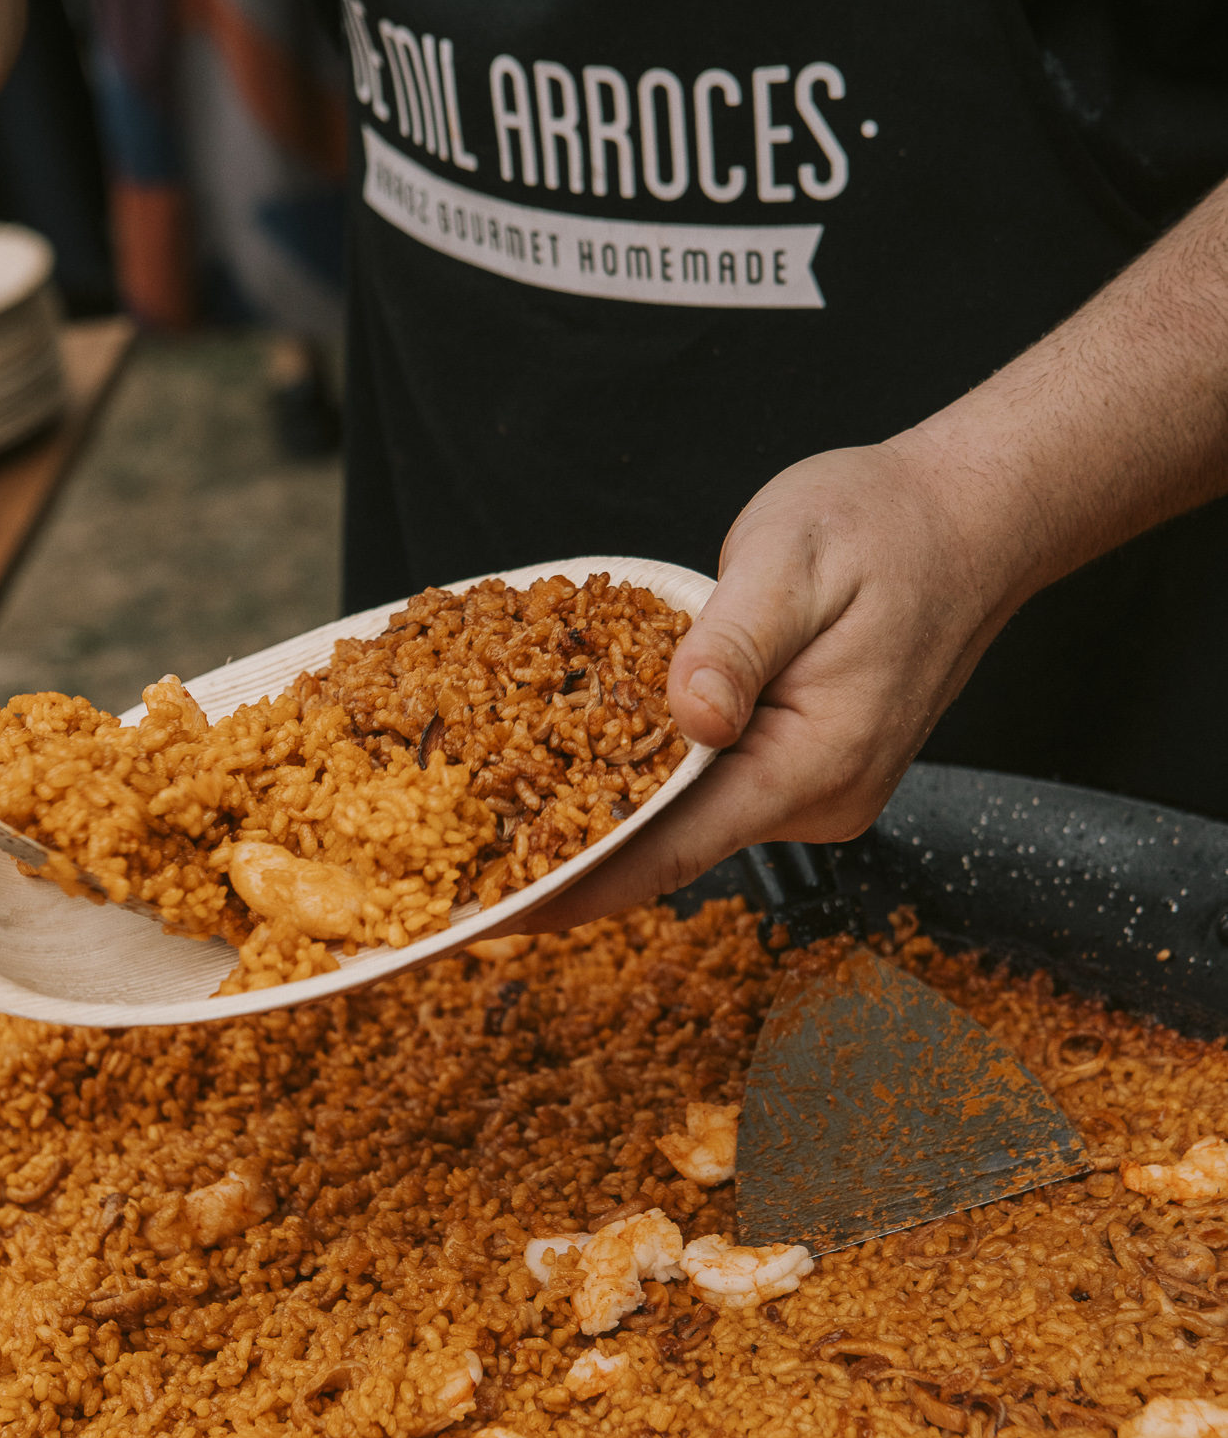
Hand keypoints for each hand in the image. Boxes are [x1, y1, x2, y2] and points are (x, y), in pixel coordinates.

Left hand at [525, 434, 1028, 929]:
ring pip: (689, 824)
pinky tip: (580, 770)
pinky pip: (711, 793)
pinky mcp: (804, 772)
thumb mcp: (793, 558)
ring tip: (498, 823)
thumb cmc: (884, 525)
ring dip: (604, 818)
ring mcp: (817, 794)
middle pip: (672, 849)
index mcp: (815, 760)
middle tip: (465, 871)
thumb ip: (734, 642)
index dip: (580, 886)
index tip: (500, 916)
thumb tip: (691, 717)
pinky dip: (647, 786)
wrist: (971, 521)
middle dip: (570, 859)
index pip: (675, 850)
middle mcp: (819, 799)